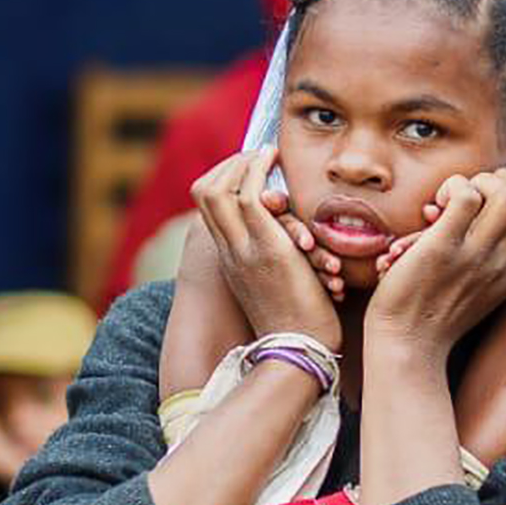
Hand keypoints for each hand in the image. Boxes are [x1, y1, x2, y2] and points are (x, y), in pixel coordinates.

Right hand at [190, 147, 340, 352]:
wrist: (302, 352)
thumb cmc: (301, 322)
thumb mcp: (282, 282)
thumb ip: (278, 257)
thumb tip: (296, 237)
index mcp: (231, 259)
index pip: (207, 206)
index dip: (222, 178)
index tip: (249, 168)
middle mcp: (229, 252)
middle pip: (203, 192)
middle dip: (229, 163)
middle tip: (258, 154)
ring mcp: (243, 250)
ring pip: (219, 190)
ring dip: (245, 162)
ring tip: (268, 152)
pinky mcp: (268, 249)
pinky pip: (250, 197)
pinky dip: (259, 171)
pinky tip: (276, 159)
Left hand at [366, 169, 505, 358]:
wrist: (407, 347)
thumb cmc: (436, 312)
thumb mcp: (485, 286)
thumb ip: (498, 251)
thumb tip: (491, 202)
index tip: (488, 201)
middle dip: (502, 179)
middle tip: (470, 196)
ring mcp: (478, 255)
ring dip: (478, 181)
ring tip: (450, 200)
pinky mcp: (444, 247)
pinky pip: (466, 196)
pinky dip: (451, 189)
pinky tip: (434, 210)